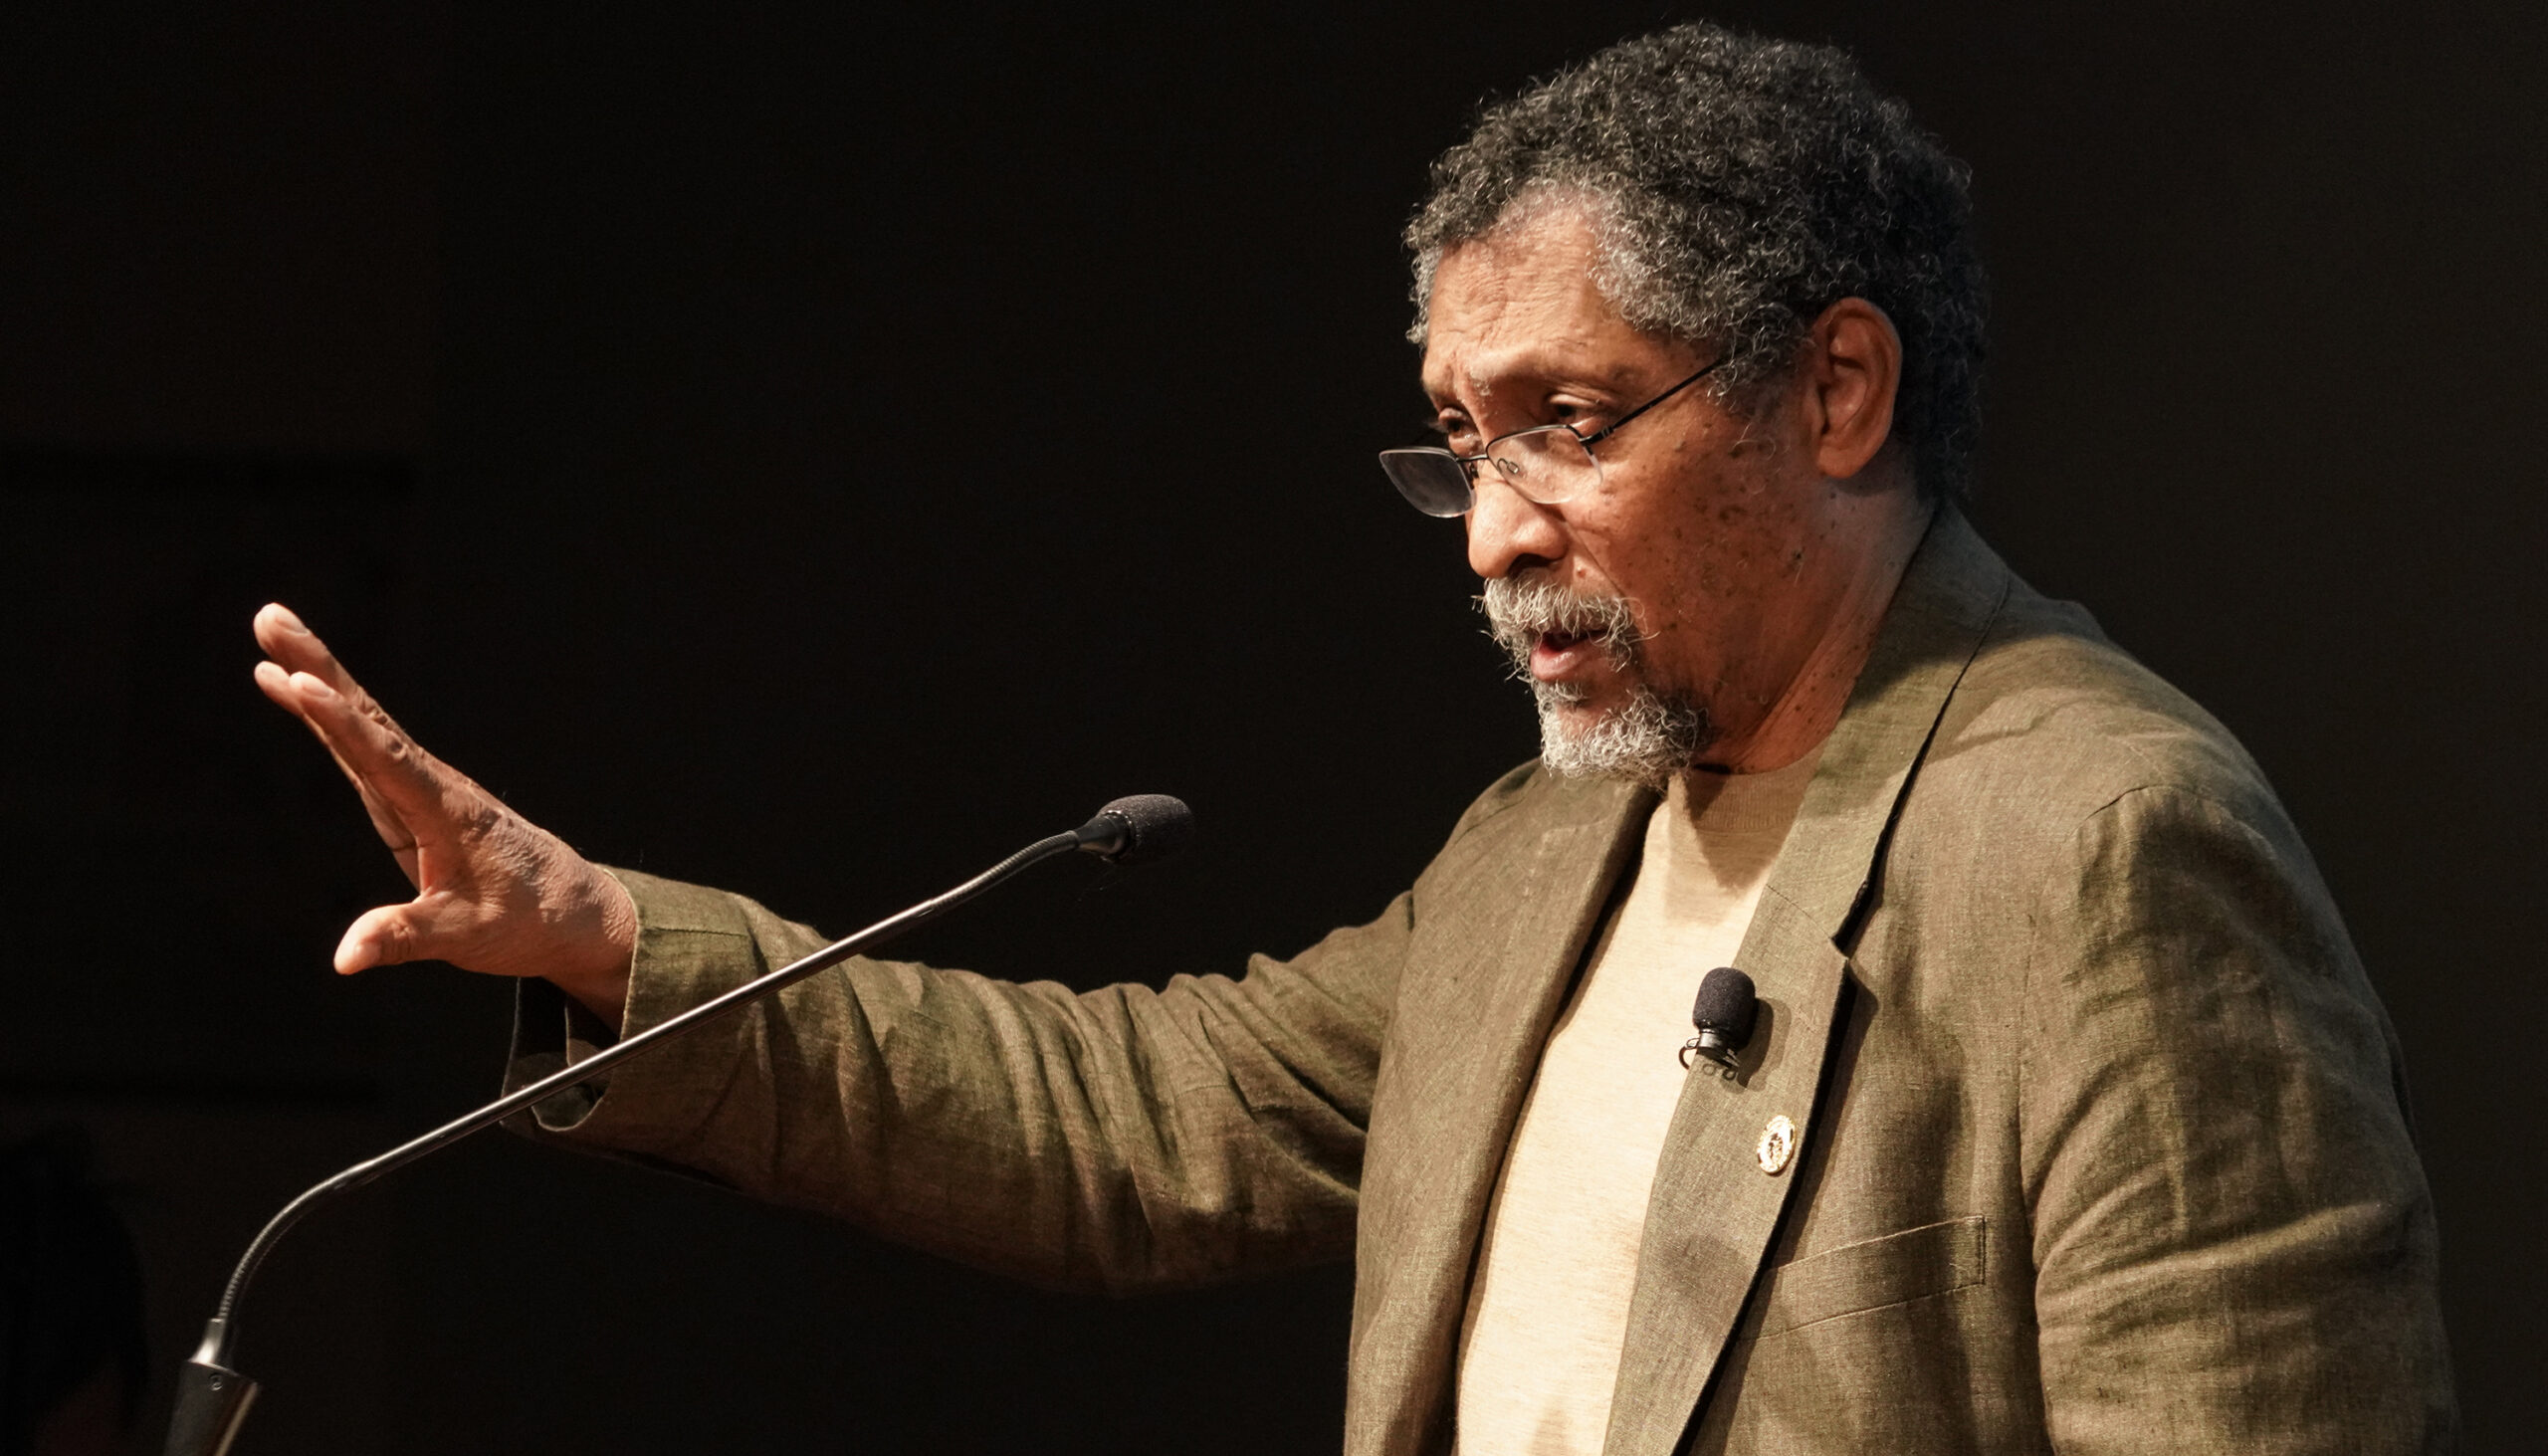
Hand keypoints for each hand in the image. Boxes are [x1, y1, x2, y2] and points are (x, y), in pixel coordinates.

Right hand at [251, 603, 635, 1026]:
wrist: (572, 911)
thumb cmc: (525, 921)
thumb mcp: (465, 937)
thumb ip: (404, 937)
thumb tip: (344, 958)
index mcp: (445, 812)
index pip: (387, 760)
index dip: (343, 723)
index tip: (303, 681)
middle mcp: (431, 785)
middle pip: (368, 719)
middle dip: (320, 668)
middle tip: (272, 618)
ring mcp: (420, 786)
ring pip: (361, 722)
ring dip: (316, 675)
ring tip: (270, 629)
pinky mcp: (410, 796)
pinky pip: (359, 744)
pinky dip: (324, 714)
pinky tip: (286, 685)